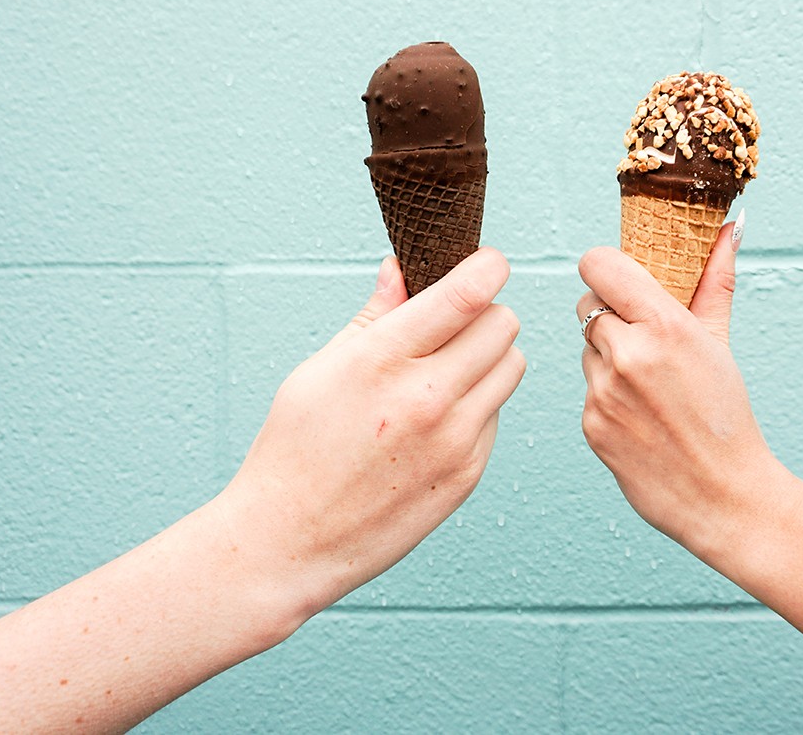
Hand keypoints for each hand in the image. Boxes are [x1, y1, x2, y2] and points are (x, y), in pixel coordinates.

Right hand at [219, 248, 525, 622]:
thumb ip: (373, 315)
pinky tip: (434, 421)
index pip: (467, 294)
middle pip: (503, 323)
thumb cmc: (295, 449)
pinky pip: (496, 414)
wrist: (290, 540)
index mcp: (381, 360)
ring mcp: (453, 439)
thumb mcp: (320, 370)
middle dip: (483, 313)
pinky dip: (477, 406)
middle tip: (454, 324)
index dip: (487, 267)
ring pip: (511, 366)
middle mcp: (426, 397)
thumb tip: (401, 266)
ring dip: (488, 357)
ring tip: (446, 370)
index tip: (487, 263)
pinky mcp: (468, 473)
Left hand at [576, 226, 785, 567]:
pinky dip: (606, 395)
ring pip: (585, 348)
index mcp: (665, 326)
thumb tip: (728, 228)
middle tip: (642, 337)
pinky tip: (640, 415)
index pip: (600, 266)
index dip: (606, 270)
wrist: (725, 495)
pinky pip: (586, 389)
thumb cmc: (727, 415)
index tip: (620, 281)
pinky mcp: (590, 425)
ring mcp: (604, 392)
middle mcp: (628, 355)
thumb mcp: (720, 342)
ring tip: (648, 384)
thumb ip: (715, 280)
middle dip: (609, 314)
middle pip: (587, 304)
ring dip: (607, 356)